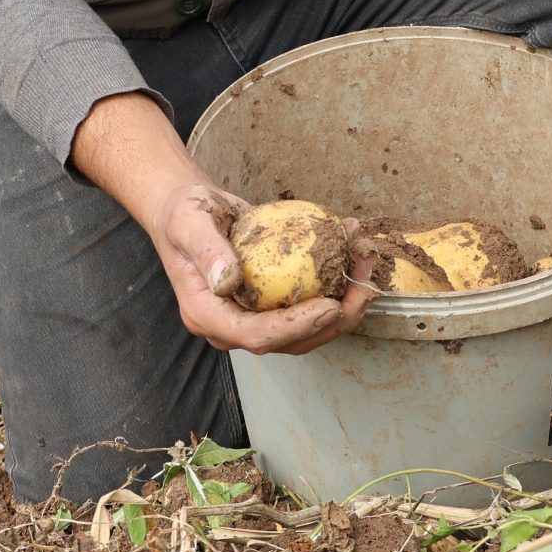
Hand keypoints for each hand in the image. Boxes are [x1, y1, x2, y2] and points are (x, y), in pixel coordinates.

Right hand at [69, 92, 374, 356]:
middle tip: (365, 285)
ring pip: (306, 329)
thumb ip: (207, 250)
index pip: (256, 336)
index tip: (331, 306)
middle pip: (289, 341)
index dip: (297, 327)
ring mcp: (251, 318)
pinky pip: (307, 305)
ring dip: (345, 303)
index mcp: (207, 315)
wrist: (187, 211)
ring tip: (366, 266)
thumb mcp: (190, 223)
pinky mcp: (270, 306)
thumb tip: (228, 280)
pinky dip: (335, 285)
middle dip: (335, 319)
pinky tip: (352, 254)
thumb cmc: (185, 214)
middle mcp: (230, 326)